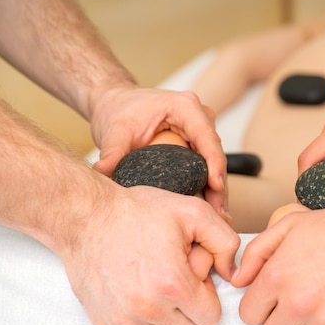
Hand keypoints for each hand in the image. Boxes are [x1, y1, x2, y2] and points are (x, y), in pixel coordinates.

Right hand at [62, 185, 239, 324]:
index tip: (192, 273)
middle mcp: (148, 308)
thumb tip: (233, 274)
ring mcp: (124, 319)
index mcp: (174, 285)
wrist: (85, 216)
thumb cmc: (139, 211)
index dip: (206, 293)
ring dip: (166, 314)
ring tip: (153, 278)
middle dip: (189, 306)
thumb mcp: (193, 212)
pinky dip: (140, 315)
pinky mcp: (105, 322)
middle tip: (173, 274)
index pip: (211, 317)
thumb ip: (225, 242)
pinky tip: (133, 285)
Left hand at [89, 85, 228, 221]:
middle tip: (221, 216)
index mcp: (185, 107)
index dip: (215, 165)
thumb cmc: (119, 109)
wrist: (116, 104)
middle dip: (220, 188)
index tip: (216, 188)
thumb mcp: (115, 131)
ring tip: (220, 220)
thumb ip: (112, 152)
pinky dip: (208, 189)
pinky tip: (210, 212)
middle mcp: (199, 117)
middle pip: (216, 156)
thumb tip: (103, 172)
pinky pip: (206, 168)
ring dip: (218, 193)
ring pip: (215, 165)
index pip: (207, 139)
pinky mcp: (197, 145)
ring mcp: (200, 131)